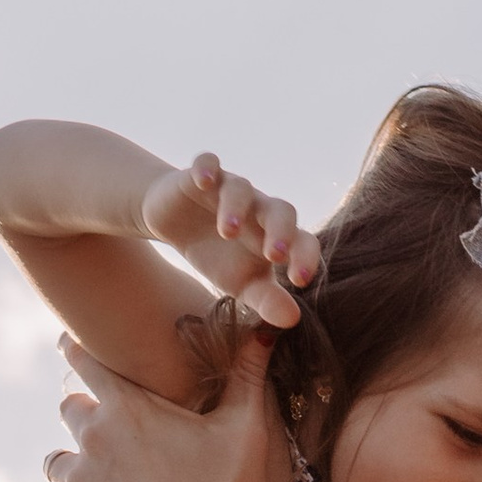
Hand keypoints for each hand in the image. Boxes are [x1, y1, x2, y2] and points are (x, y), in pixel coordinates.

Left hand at [0, 334, 272, 481]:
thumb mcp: (244, 431)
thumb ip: (249, 373)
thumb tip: (270, 324)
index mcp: (128, 406)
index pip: (86, 361)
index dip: (76, 348)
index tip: (66, 341)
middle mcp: (92, 436)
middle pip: (70, 409)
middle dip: (85, 414)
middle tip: (105, 426)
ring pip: (55, 459)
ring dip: (70, 464)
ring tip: (93, 477)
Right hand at [140, 152, 320, 328]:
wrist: (176, 223)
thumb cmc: (218, 256)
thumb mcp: (242, 285)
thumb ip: (267, 300)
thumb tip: (292, 319)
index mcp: (275, 236)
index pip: (302, 241)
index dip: (305, 258)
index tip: (300, 281)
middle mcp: (258, 209)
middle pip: (281, 210)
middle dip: (281, 231)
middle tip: (274, 256)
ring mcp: (229, 190)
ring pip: (242, 189)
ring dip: (237, 208)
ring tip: (227, 232)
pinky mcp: (198, 177)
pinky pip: (207, 163)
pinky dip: (206, 169)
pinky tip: (203, 182)